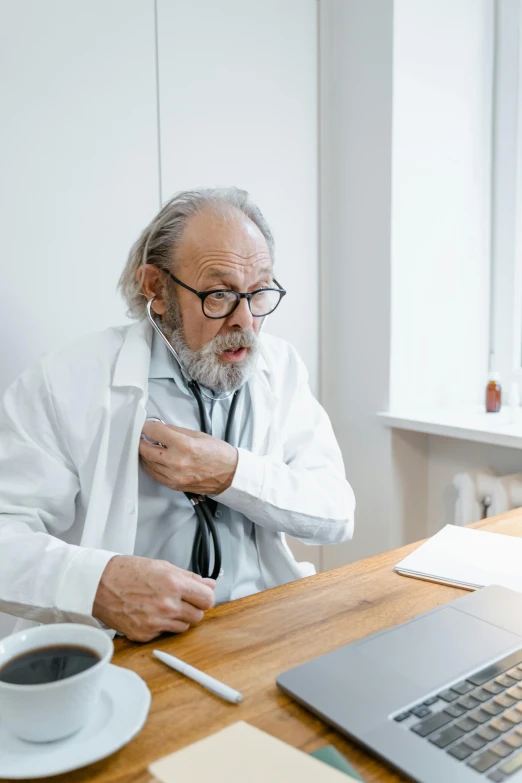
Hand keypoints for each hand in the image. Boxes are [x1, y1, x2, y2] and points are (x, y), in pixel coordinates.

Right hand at [92, 555, 215, 641]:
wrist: (98, 585)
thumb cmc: (127, 572)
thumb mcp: (162, 566)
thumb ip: (189, 577)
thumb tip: (210, 584)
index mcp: (174, 585)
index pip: (207, 599)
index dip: (205, 597)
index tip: (201, 595)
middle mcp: (167, 605)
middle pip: (198, 615)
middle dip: (192, 607)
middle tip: (179, 599)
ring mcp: (156, 622)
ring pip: (184, 627)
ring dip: (178, 618)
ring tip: (162, 605)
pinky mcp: (144, 635)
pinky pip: (164, 633)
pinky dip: (161, 625)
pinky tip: (149, 613)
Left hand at [139, 421, 237, 495]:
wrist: (230, 474)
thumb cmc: (218, 453)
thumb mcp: (197, 435)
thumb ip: (176, 431)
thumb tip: (160, 429)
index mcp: (184, 445)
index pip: (155, 432)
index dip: (146, 426)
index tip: (143, 425)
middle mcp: (176, 462)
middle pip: (145, 450)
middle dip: (140, 441)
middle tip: (141, 436)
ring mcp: (174, 476)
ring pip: (148, 464)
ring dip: (145, 454)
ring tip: (148, 447)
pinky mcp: (174, 485)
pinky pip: (155, 475)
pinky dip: (151, 466)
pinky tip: (154, 460)